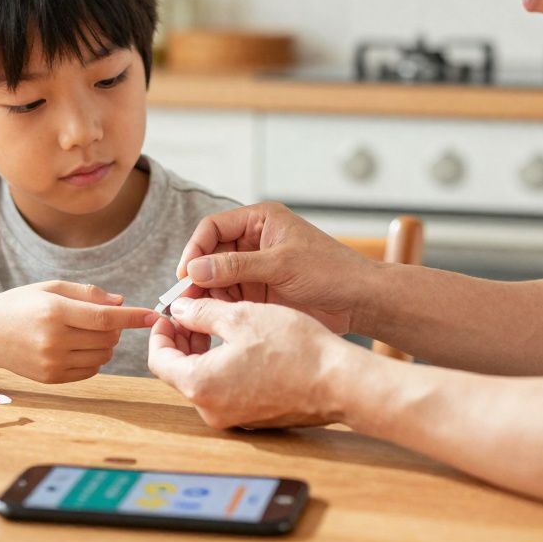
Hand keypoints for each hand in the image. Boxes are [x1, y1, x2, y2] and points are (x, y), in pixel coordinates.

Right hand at [0, 281, 158, 382]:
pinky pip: (89, 371)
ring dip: (105, 345)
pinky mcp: (50, 378)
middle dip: (114, 329)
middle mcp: (54, 340)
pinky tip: (77, 347)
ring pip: (102, 357)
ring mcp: (51, 362)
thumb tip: (120, 301)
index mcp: (55, 312)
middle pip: (107, 338)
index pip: (104, 317)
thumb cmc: (21, 304)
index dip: (132, 317)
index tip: (153, 315)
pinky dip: (93, 360)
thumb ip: (88, 293)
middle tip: (100, 319)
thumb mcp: (51, 287)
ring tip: (86, 332)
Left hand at [148, 295, 363, 428]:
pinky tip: (241, 343)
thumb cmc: (293, 348)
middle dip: (183, 340)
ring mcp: (233, 418)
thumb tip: (180, 310)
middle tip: (193, 312)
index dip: (160, 334)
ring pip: (205, 380)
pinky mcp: (253, 418)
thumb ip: (202, 313)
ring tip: (219, 322)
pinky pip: (227, 390)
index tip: (169, 314)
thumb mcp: (242, 317)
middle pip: (180, 372)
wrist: (339, 382)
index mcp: (201, 385)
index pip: (159, 361)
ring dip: (204, 352)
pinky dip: (225, 366)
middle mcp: (212, 410)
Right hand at [176, 202, 377, 333]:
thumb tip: (194, 271)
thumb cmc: (330, 271)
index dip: (195, 249)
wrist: (360, 300)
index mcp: (260, 221)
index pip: (213, 227)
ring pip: (217, 278)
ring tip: (195, 314)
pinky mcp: (260, 291)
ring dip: (206, 294)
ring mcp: (256, 268)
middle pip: (210, 254)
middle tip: (182, 300)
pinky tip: (212, 320)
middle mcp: (254, 241)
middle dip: (197, 276)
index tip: (185, 275)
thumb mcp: (281, 265)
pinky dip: (220, 307)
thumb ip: (236, 267)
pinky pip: (230, 297)